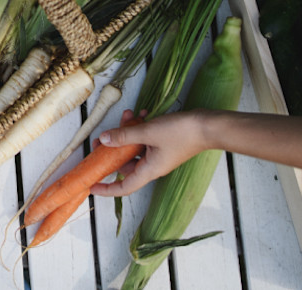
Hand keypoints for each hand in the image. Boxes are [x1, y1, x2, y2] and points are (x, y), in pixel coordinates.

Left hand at [90, 110, 205, 196]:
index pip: (124, 187)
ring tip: (127, 115)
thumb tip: (103, 140)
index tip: (92, 186)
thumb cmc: (181, 132)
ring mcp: (158, 154)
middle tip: (102, 137)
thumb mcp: (147, 132)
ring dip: (128, 131)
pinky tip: (140, 113)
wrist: (208, 125)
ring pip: (134, 146)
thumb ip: (123, 136)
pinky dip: (140, 126)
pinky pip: (145, 138)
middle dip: (112, 148)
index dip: (107, 189)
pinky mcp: (163, 143)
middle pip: (125, 162)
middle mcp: (153, 165)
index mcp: (150, 170)